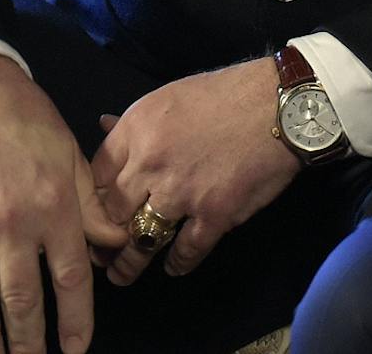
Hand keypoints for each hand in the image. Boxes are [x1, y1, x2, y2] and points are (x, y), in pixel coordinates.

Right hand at [0, 55, 123, 353]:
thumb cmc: (29, 122)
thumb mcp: (72, 157)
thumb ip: (94, 206)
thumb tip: (118, 246)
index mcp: (54, 207)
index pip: (70, 279)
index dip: (74, 321)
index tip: (75, 350)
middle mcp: (13, 223)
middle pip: (22, 300)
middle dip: (28, 342)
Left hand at [89, 57, 301, 284]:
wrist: (279, 105)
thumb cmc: (225, 94)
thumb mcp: (169, 97)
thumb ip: (134, 123)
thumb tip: (102, 128)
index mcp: (137, 130)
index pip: (96, 177)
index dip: (92, 200)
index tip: (93, 214)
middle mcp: (151, 163)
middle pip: (112, 213)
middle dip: (103, 238)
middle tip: (100, 253)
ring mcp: (182, 193)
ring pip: (141, 240)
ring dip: (129, 263)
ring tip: (122, 275)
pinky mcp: (214, 215)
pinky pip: (185, 251)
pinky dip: (177, 263)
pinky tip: (173, 267)